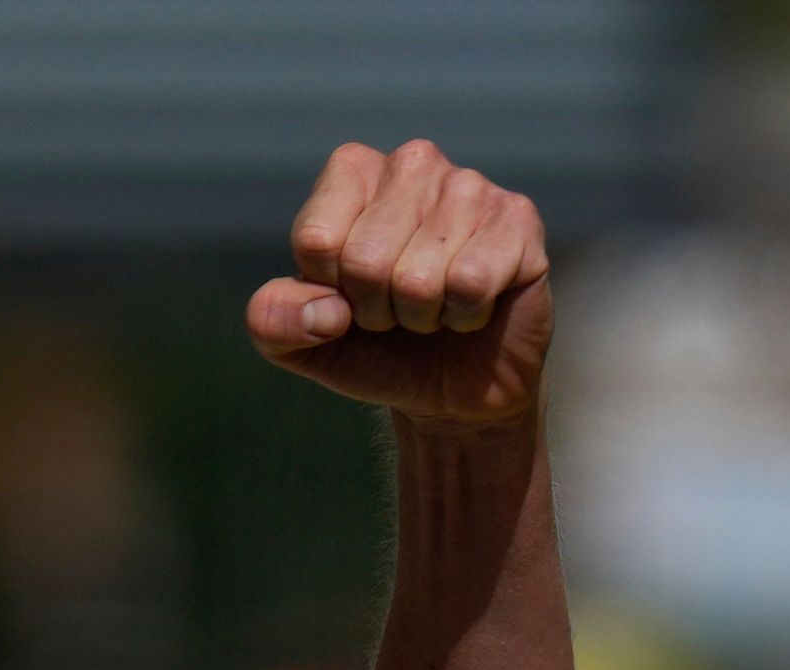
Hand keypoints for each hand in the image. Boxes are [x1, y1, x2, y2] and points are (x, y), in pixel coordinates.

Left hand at [247, 141, 549, 432]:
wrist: (447, 388)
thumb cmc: (370, 348)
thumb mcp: (298, 342)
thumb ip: (271, 320)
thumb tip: (324, 310)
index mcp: (352, 173)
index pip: (316, 240)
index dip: (328, 290)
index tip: (347, 295)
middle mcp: (413, 163)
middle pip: (365, 260)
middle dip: (374, 309)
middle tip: (395, 309)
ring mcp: (471, 187)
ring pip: (418, 277)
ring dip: (420, 315)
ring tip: (433, 305)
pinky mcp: (519, 220)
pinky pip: (470, 283)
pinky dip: (464, 315)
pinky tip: (473, 305)